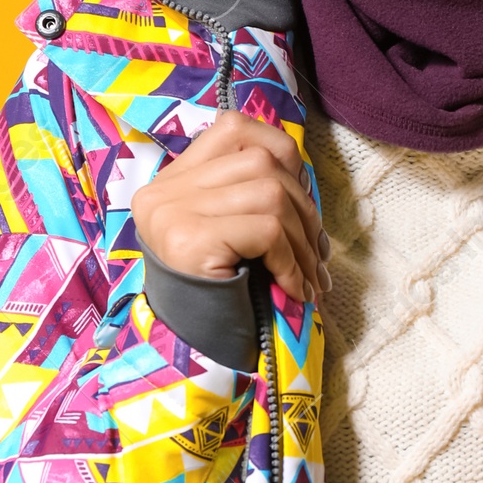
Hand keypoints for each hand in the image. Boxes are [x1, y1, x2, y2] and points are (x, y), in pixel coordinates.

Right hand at [131, 110, 329, 302]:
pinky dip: (292, 261)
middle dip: (305, 207)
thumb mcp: (230, 234)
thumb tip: (305, 178)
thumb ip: (249, 195)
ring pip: (271, 193)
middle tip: (319, 253)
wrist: (189, 354)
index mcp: (171, 181)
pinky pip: (268, 230)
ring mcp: (172, 212)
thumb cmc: (219, 294)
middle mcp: (163, 190)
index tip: (300, 198)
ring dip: (304, 239)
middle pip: (261, 160)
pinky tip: (294, 289)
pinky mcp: (190, 240)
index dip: (281, 153)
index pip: (234, 128)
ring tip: (311, 276)